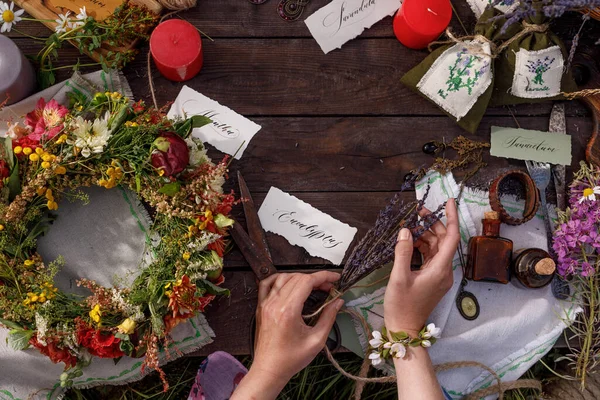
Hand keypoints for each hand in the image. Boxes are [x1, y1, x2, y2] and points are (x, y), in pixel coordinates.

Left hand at [233, 271, 342, 399]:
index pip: (307, 281)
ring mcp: (266, 304)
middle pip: (297, 278)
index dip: (323, 276)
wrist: (269, 370)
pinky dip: (278, 278)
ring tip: (313, 286)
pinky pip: (266, 284)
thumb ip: (328, 318)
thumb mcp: (316, 341)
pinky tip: (289, 282)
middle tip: (328, 287)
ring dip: (300, 277)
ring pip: (283, 277)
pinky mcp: (261, 307)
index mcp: (288, 311)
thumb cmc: (291, 359)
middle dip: (316, 279)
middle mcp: (275, 304)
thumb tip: (338, 302)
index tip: (335, 278)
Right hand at [384, 198, 458, 334]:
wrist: (404, 329)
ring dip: (425, 235)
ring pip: (436, 248)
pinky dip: (422, 246)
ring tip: (410, 225)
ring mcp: (439, 275)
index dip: (452, 217)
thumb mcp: (399, 277)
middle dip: (433, 224)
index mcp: (441, 269)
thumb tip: (406, 230)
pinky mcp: (432, 279)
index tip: (448, 201)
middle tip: (418, 211)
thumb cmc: (401, 305)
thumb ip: (403, 251)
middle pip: (444, 240)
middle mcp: (444, 271)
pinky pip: (431, 257)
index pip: (452, 237)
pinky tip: (410, 241)